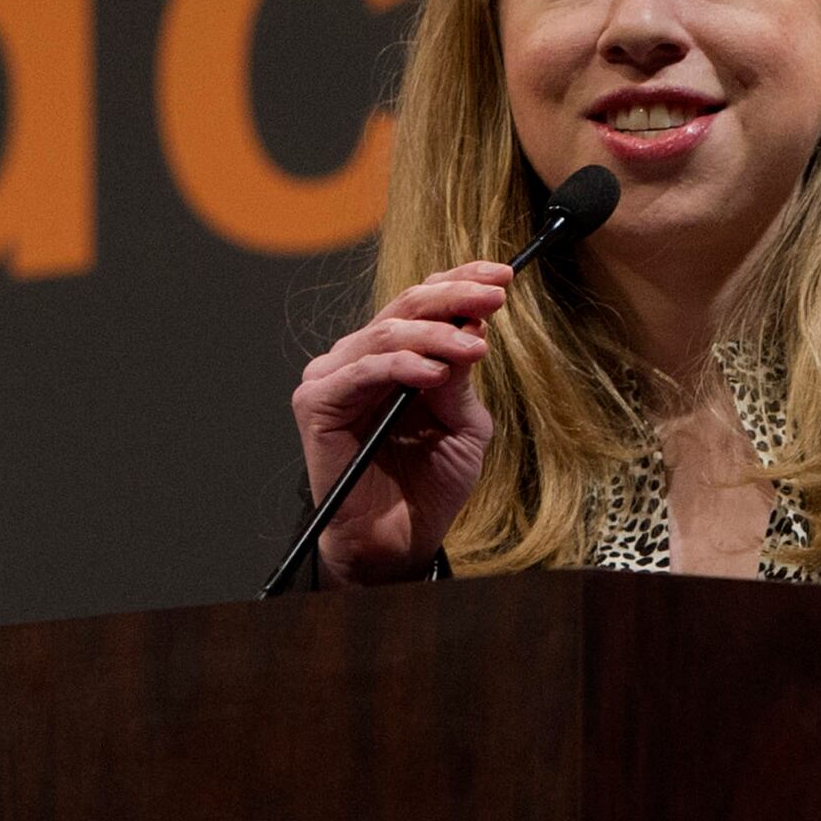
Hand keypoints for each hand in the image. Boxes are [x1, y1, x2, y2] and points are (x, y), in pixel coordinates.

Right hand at [290, 263, 514, 584]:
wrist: (396, 543)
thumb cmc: (428, 486)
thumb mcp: (463, 423)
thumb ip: (462, 377)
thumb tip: (471, 326)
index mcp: (395, 355)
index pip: (423, 302)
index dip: (461, 282)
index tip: (503, 276)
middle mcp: (360, 358)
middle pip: (405, 306)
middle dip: (454, 296)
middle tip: (494, 296)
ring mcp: (335, 377)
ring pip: (386, 333)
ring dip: (435, 335)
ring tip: (473, 346)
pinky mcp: (317, 403)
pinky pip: (362, 370)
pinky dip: (401, 366)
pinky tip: (434, 372)